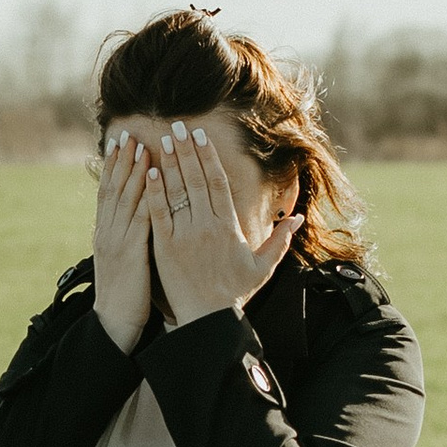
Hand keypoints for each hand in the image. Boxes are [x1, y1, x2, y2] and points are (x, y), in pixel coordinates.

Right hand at [92, 129, 155, 350]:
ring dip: (133, 169)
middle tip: (127, 132)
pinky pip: (139, 217)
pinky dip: (146, 194)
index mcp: (104, 232)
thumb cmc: (124, 294)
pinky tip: (153, 177)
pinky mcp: (131, 251)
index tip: (119, 142)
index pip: (107, 192)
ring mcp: (116, 240)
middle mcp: (107, 231)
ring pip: (125, 197)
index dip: (112, 166)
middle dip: (121, 159)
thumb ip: (125, 237)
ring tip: (140, 145)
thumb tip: (134, 220)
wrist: (114, 323)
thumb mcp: (121, 260)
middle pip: (113, 187)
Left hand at [148, 122, 299, 328]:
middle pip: (197, 179)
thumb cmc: (234, 295)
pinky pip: (159, 214)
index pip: (218, 182)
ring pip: (178, 191)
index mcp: (229, 226)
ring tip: (163, 139)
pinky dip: (154, 192)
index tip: (201, 135)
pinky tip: (149, 171)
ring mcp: (185, 236)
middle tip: (177, 125)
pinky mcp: (165, 248)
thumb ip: (280, 241)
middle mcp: (207, 226)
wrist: (208, 321)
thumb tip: (297, 218)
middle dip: (187, 150)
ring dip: (170, 162)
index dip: (208, 156)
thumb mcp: (262, 268)